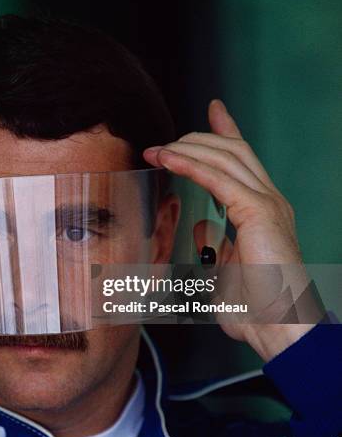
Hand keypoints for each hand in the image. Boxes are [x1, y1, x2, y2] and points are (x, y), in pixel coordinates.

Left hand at [143, 100, 315, 360]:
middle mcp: (268, 199)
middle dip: (195, 139)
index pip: (242, 159)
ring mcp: (267, 203)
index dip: (227, 130)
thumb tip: (200, 229)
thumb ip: (214, 245)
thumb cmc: (254, 307)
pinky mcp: (258, 213)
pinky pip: (219, 179)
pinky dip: (191, 165)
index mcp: (262, 209)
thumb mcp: (225, 268)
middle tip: (162, 144)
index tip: (213, 108)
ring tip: (157, 151)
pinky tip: (169, 160)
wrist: (279, 328)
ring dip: (186, 149)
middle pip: (232, 151)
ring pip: (225, 158)